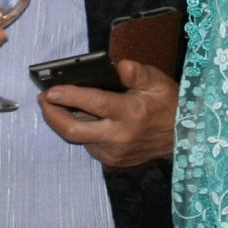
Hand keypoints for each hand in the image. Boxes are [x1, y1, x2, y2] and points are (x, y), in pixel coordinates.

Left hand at [40, 59, 177, 169]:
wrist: (184, 138)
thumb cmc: (168, 104)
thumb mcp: (158, 81)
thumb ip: (138, 72)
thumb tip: (121, 65)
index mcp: (130, 113)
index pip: (93, 104)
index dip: (68, 96)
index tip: (49, 90)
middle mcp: (119, 136)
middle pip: (73, 130)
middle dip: (51, 115)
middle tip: (43, 100)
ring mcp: (114, 153)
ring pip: (78, 139)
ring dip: (64, 122)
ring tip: (56, 104)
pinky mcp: (112, 161)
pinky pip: (88, 145)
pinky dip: (80, 131)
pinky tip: (78, 118)